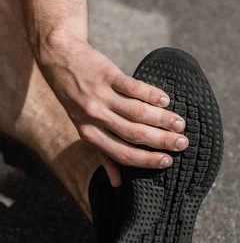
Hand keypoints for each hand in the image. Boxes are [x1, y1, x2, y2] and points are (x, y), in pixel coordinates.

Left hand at [38, 38, 187, 185]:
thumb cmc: (74, 97)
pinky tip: (165, 100)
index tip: (168, 161)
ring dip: (161, 119)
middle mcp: (94, 116)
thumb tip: (117, 184)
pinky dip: (151, 94)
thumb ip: (101, 153)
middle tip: (182, 143)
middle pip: (133, 134)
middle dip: (161, 141)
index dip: (146, 160)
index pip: (121, 153)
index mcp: (89, 133)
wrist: (59, 59)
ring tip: (179, 123)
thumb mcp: (82, 126)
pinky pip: (132, 87)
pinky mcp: (107, 75)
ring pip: (136, 112)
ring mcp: (100, 95)